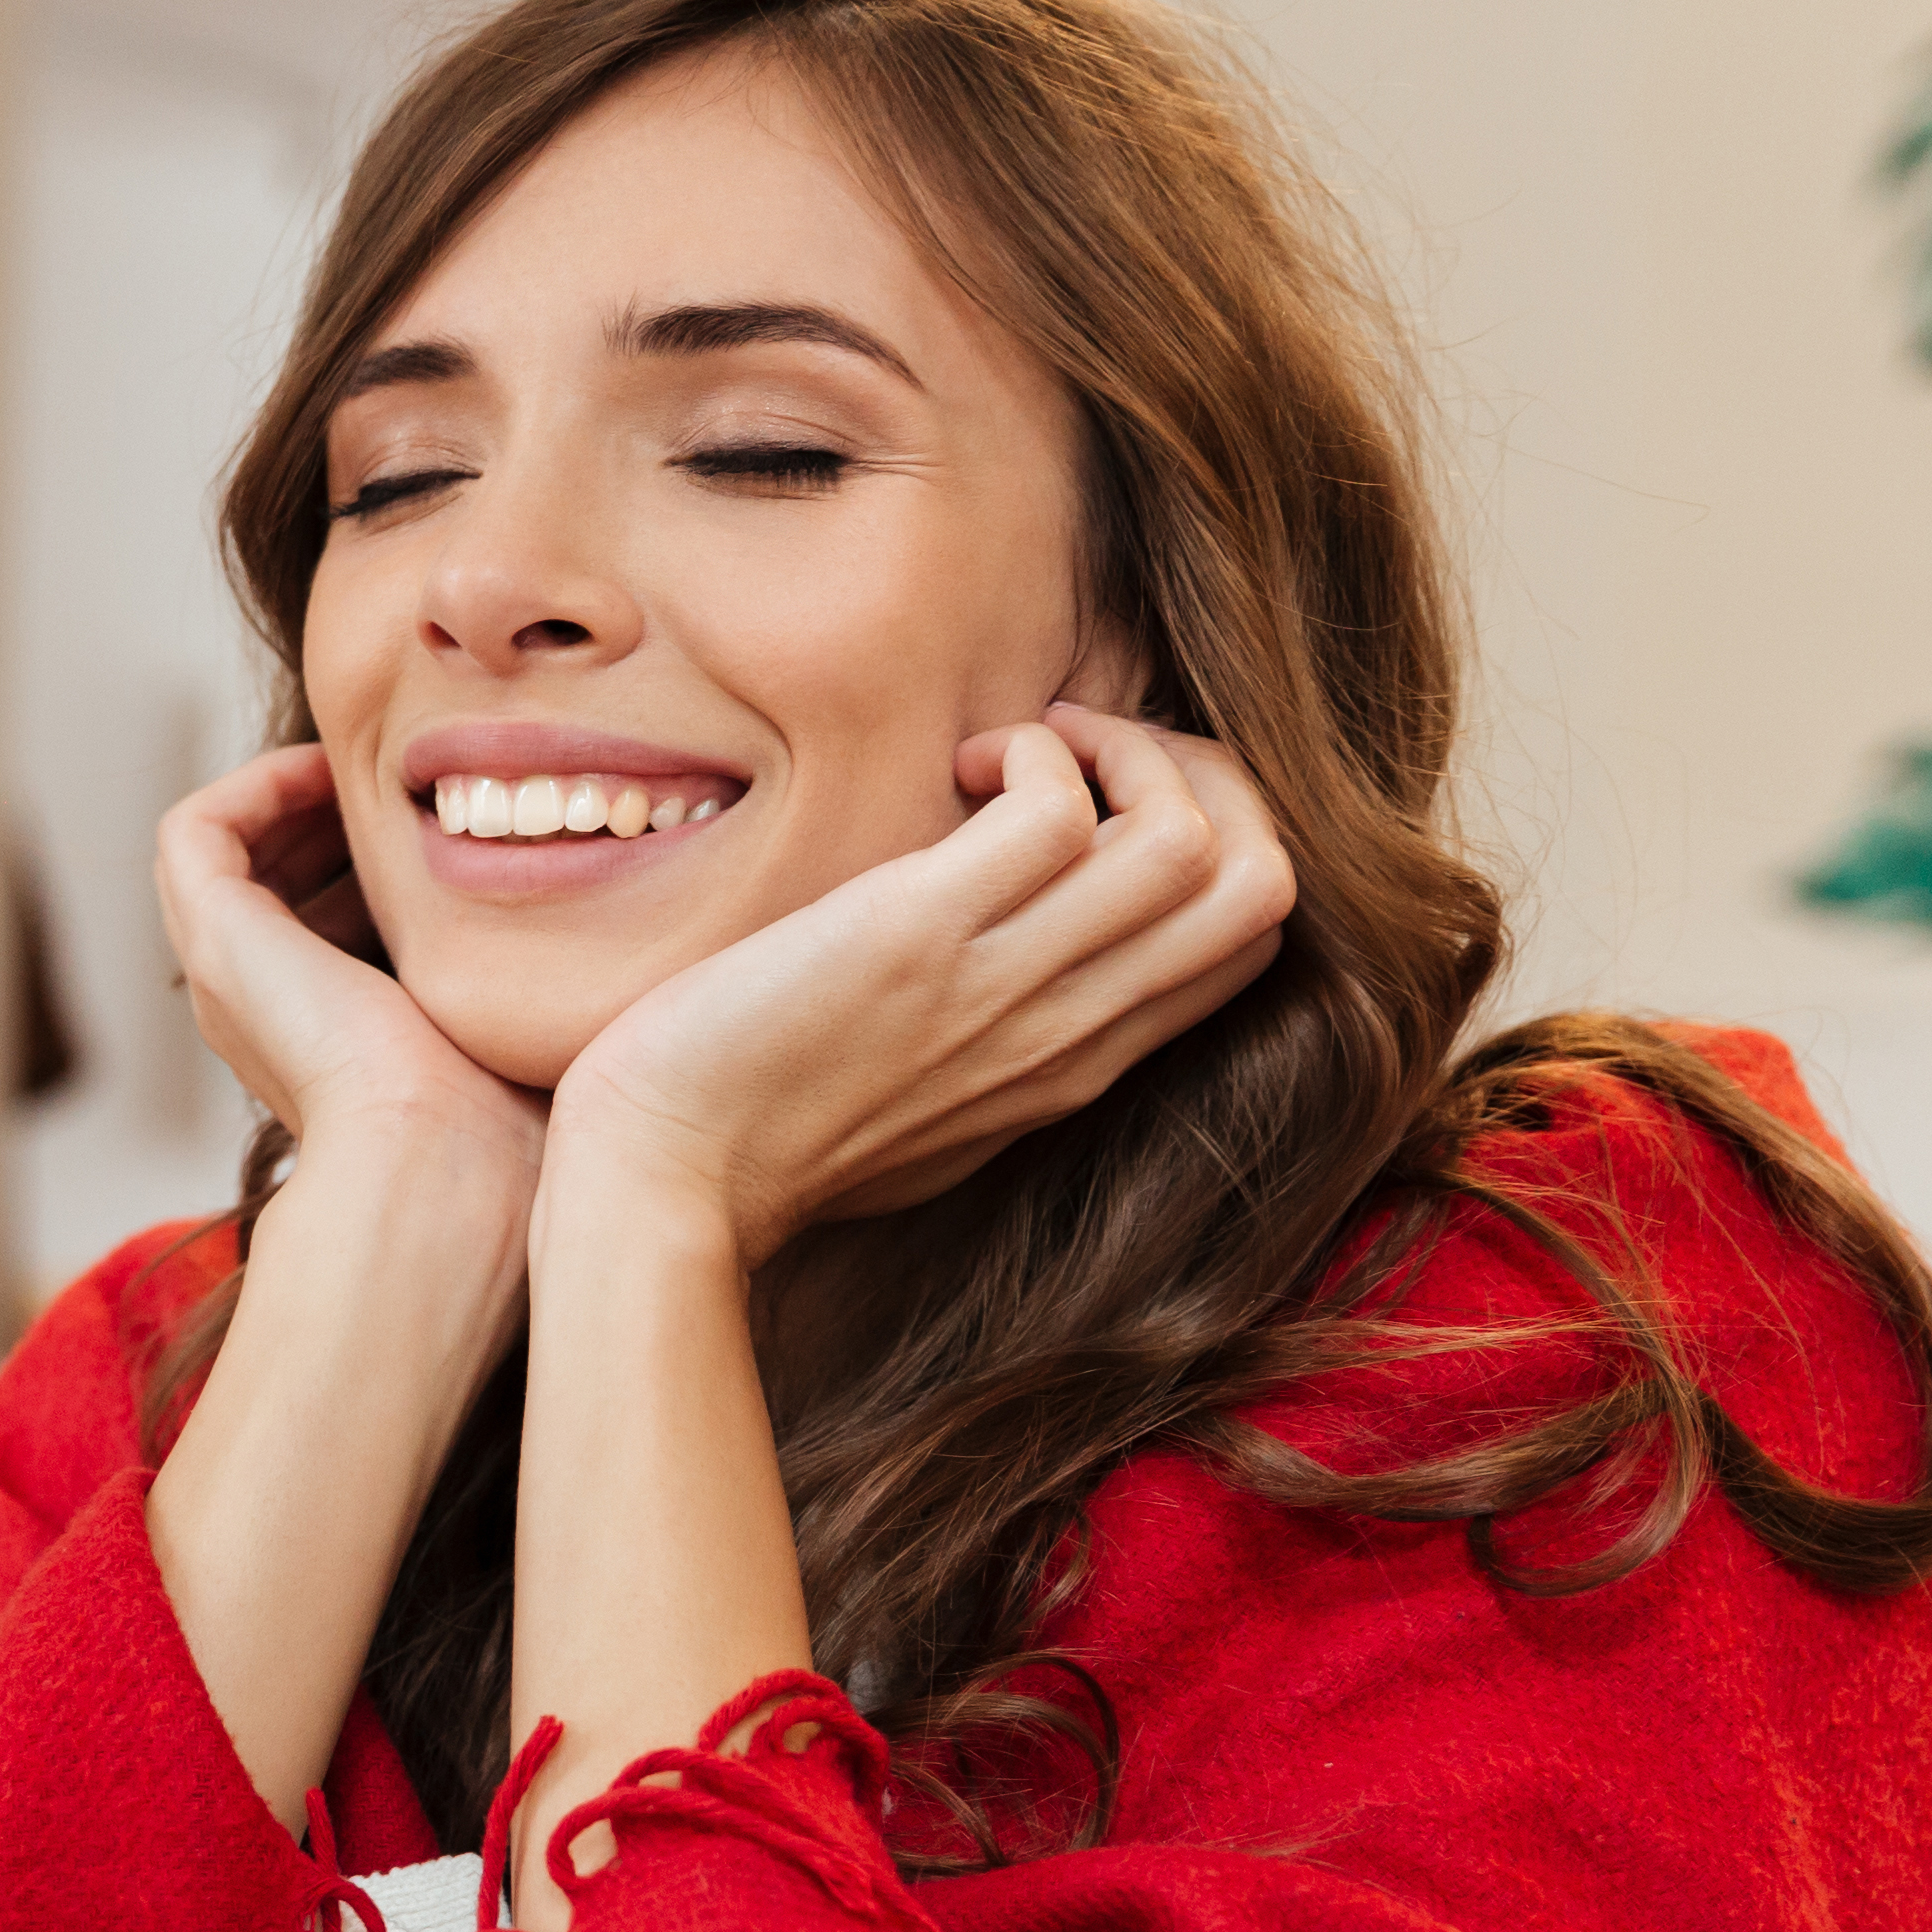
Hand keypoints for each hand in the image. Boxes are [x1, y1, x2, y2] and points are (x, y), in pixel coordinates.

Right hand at [155, 744, 541, 1206]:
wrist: (445, 1158)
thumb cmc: (503, 1122)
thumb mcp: (512, 1028)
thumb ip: (521, 979)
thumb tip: (595, 921)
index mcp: (316, 1040)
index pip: (317, 923)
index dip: (369, 862)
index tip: (445, 831)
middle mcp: (257, 1008)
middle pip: (266, 881)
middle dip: (330, 821)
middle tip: (410, 791)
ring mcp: (227, 973)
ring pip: (226, 852)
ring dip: (292, 796)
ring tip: (373, 772)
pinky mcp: (215, 934)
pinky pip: (199, 830)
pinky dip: (261, 783)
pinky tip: (335, 773)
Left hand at [539, 705, 1296, 1266]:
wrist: (667, 1182)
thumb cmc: (770, 1135)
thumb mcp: (932, 1101)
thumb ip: (1001, 1033)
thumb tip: (1012, 941)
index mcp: (1080, 1064)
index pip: (1249, 939)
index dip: (1222, 835)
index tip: (1108, 802)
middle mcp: (1070, 1028)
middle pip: (1264, 885)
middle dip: (1206, 774)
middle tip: (1086, 755)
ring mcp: (1005, 985)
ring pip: (1196, 843)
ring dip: (1125, 748)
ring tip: (1022, 752)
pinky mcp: (920, 937)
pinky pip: (1057, 814)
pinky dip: (1030, 756)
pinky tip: (956, 768)